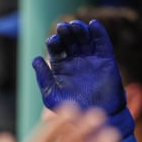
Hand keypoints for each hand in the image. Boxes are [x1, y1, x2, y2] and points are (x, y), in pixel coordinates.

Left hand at [32, 20, 134, 137]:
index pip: (56, 48)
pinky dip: (99, 33)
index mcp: (60, 66)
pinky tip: (94, 25)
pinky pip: (102, 43)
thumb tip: (35, 59)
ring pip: (85, 38)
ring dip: (80, 29)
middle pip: (70, 39)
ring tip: (75, 26)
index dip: (54, 42)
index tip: (53, 41)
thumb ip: (43, 78)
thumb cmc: (72, 108)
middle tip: (63, 28)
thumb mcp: (52, 95)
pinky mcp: (106, 60)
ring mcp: (91, 59)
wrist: (96, 116)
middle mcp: (75, 60)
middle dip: (66, 32)